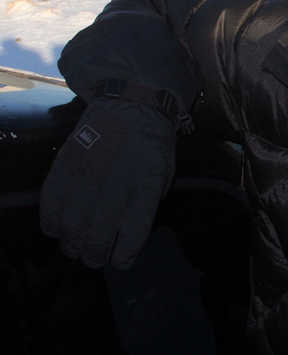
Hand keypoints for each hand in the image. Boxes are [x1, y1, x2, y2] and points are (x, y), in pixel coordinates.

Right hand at [40, 97, 176, 268]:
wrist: (130, 103)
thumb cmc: (152, 142)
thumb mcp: (164, 175)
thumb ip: (147, 206)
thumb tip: (127, 234)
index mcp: (144, 191)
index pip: (129, 241)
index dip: (123, 258)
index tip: (121, 258)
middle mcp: (113, 189)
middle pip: (95, 243)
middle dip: (95, 257)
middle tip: (96, 256)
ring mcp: (85, 180)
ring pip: (69, 232)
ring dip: (72, 245)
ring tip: (78, 243)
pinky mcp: (63, 171)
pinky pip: (50, 211)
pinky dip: (53, 225)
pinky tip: (61, 226)